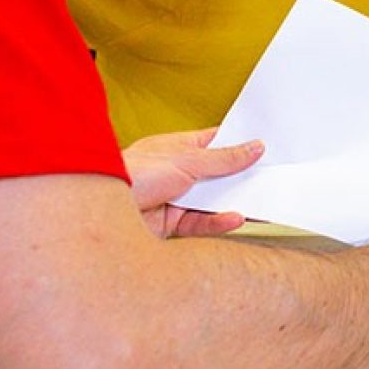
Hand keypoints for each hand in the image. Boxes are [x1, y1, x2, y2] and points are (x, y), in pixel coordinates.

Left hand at [123, 128, 263, 237]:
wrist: (98, 211)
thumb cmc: (133, 173)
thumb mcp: (187, 160)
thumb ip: (224, 158)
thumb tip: (255, 147)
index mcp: (177, 148)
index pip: (214, 143)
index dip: (239, 144)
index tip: (265, 147)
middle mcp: (176, 173)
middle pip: (216, 175)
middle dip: (240, 178)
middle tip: (270, 179)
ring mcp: (173, 199)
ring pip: (211, 201)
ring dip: (232, 202)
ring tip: (260, 203)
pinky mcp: (170, 225)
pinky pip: (200, 223)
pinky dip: (218, 222)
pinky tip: (235, 218)